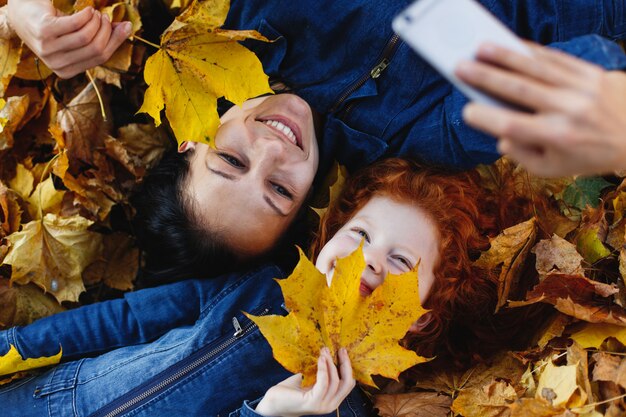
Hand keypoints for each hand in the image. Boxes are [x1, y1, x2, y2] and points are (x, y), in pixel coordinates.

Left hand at [7, 0, 131, 78]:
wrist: (24, 15)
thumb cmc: (54, 27)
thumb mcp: (79, 36)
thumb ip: (103, 37)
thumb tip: (129, 27)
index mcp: (67, 71)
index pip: (101, 58)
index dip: (115, 41)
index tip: (123, 25)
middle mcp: (57, 64)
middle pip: (95, 48)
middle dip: (105, 30)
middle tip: (104, 17)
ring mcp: (49, 50)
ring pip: (86, 37)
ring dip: (95, 22)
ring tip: (94, 13)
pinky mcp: (44, 33)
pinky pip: (75, 25)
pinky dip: (86, 15)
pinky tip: (87, 10)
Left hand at [255, 348, 355, 416]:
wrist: (274, 404)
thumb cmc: (291, 392)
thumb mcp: (310, 381)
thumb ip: (320, 373)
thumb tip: (327, 354)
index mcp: (331, 400)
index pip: (348, 384)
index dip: (347, 367)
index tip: (342, 352)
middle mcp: (330, 405)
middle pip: (347, 383)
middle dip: (345, 364)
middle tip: (340, 349)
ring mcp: (322, 406)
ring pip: (336, 381)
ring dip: (331, 363)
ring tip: (325, 351)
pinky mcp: (313, 402)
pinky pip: (324, 383)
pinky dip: (323, 369)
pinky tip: (320, 359)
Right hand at [455, 42, 625, 176]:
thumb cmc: (586, 156)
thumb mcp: (552, 170)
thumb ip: (521, 156)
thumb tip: (500, 136)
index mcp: (556, 138)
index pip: (511, 125)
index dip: (485, 118)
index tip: (467, 111)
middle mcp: (568, 110)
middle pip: (518, 89)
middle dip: (485, 76)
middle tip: (459, 66)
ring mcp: (581, 89)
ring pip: (535, 68)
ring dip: (504, 56)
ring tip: (479, 48)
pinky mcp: (592, 73)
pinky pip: (556, 59)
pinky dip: (531, 52)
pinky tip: (512, 46)